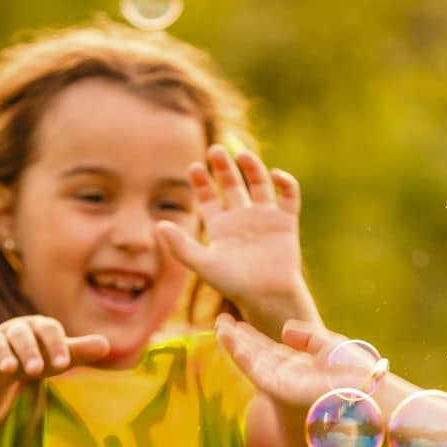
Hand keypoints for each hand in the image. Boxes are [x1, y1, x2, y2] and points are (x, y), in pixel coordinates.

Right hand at [0, 315, 110, 391]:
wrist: (11, 359)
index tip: (63, 364)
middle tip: (38, 370)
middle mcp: (17, 330)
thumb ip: (81, 350)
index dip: (56, 345)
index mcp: (40, 326)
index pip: (49, 330)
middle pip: (22, 336)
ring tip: (10, 371)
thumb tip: (106, 345)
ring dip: (3, 357)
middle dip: (29, 351)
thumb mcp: (61, 355)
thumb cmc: (43, 354)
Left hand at [156, 145, 311, 334]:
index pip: (208, 196)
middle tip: (215, 150)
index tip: (194, 168)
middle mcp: (241, 218)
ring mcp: (265, 217)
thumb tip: (157, 225)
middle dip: (223, 166)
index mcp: (220, 226)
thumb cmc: (235, 284)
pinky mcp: (286, 221)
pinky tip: (275, 175)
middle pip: (231, 184)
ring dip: (252, 166)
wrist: (268, 295)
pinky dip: (285, 183)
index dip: (201, 181)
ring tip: (242, 155)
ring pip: (259, 183)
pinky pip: (288, 196)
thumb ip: (180, 246)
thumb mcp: (203, 264)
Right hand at [215, 314, 345, 411]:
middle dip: (239, 339)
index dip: (254, 337)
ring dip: (234, 344)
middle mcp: (288, 377)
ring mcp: (282, 385)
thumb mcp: (329, 345)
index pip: (271, 351)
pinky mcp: (279, 389)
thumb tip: (283, 330)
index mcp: (301, 367)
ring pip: (252, 362)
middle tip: (220, 321)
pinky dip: (240, 354)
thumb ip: (307, 337)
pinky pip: (255, 369)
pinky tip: (228, 338)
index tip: (237, 322)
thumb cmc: (356, 372)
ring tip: (219, 326)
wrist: (369, 392)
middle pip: (257, 355)